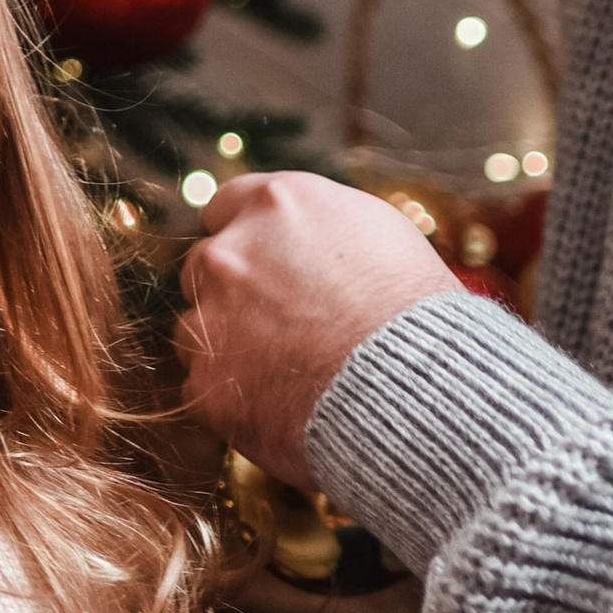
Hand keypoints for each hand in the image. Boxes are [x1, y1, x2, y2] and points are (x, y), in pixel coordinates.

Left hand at [180, 173, 459, 485]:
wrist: (416, 390)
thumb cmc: (417, 314)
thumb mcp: (380, 236)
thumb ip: (319, 230)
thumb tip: (303, 242)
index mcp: (275, 205)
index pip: (225, 207)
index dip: (245, 239)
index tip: (261, 263)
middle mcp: (230, 252)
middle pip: (204, 266)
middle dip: (232, 292)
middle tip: (278, 325)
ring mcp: (210, 318)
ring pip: (195, 328)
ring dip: (225, 345)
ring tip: (284, 373)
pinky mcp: (205, 383)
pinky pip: (204, 388)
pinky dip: (233, 399)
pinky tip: (279, 407)